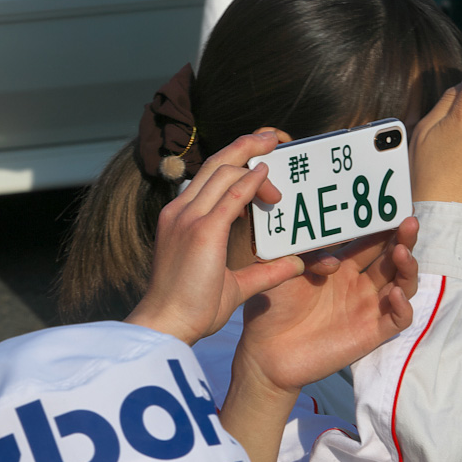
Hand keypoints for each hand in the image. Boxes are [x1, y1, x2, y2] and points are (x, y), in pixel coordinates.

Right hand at [126, 132, 305, 345]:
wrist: (165, 324)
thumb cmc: (190, 309)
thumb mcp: (232, 285)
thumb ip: (264, 272)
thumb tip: (296, 264)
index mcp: (180, 218)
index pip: (208, 177)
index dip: (234, 160)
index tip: (260, 159)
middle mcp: (180, 211)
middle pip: (215, 163)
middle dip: (245, 145)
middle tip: (272, 137)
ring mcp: (188, 218)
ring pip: (222, 170)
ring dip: (252, 158)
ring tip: (277, 148)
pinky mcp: (202, 231)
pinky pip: (231, 194)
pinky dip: (251, 180)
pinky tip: (267, 174)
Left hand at [234, 217, 418, 394]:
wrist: (264, 351)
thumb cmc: (271, 307)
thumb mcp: (284, 270)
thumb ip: (307, 254)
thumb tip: (333, 255)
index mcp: (340, 265)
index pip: (370, 241)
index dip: (383, 226)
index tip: (392, 207)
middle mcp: (358, 284)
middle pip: (392, 258)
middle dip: (403, 238)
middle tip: (409, 221)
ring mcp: (367, 308)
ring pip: (402, 284)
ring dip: (407, 267)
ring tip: (401, 252)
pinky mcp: (371, 333)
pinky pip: (398, 319)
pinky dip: (403, 306)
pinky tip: (395, 293)